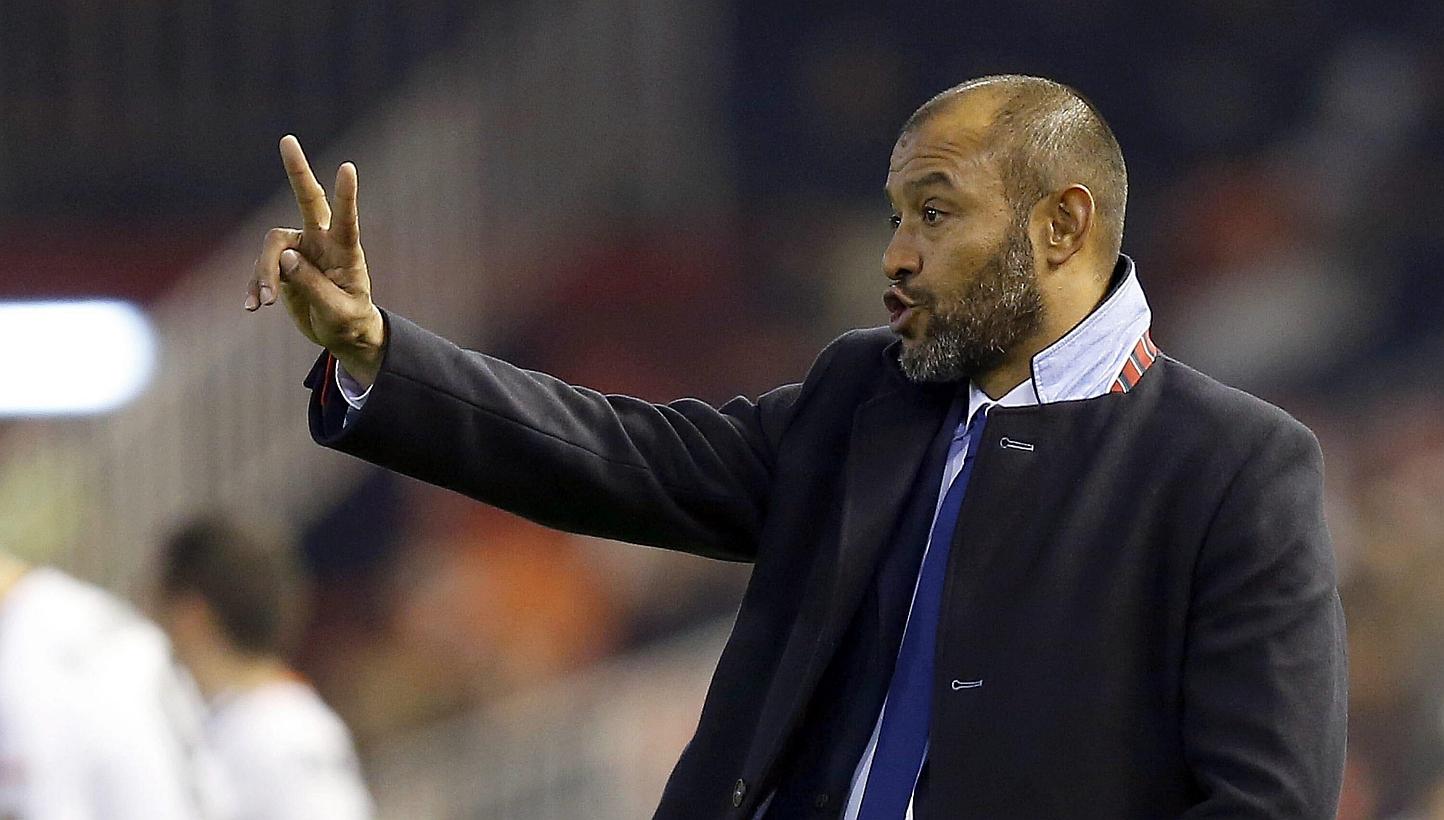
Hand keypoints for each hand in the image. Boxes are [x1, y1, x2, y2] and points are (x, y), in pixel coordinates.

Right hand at [246, 135, 384, 386]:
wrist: (342, 334)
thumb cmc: (349, 321)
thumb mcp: (337, 312)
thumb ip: (313, 286)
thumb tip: (286, 258)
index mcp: (345, 251)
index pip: (347, 218)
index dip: (346, 194)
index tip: (348, 167)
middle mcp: (322, 242)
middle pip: (308, 200)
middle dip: (298, 170)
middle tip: (287, 139)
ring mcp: (300, 250)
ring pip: (272, 247)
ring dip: (264, 273)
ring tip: (266, 304)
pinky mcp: (282, 266)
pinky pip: (261, 270)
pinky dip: (255, 287)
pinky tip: (253, 307)